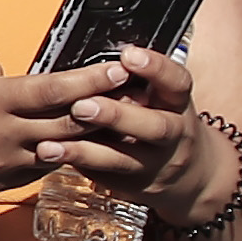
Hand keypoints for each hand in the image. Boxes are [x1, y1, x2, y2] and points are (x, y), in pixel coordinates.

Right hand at [0, 48, 115, 199]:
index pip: (55, 89)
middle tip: (134, 98)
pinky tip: (73, 152)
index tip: (118, 69)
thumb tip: (8, 74)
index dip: (91, 80)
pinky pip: (32, 171)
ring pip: (57, 153)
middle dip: (104, 110)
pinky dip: (54, 160)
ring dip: (87, 141)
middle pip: (68, 124)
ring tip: (115, 127)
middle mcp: (2, 136)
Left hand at [49, 43, 210, 198]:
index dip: (156, 68)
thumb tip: (96, 61)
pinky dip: (77, 164)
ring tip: (48, 145)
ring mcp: (154, 164)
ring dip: (84, 151)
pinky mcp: (134, 185)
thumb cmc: (164, 120)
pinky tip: (51, 156)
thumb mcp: (164, 97)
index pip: (177, 83)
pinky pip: (103, 175)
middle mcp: (174, 135)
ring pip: (121, 159)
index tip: (129, 55)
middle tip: (81, 105)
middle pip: (154, 127)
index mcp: (178, 104)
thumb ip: (136, 81)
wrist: (193, 175)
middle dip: (116, 115)